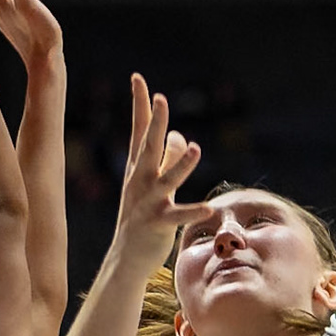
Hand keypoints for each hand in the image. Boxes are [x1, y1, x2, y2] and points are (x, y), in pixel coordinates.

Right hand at [113, 73, 212, 273]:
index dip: (140, 105)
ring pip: (166, 179)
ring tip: (195, 148)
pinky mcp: (158, 224)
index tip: (137, 78)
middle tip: (161, 99)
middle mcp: (140, 181)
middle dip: (155, 122)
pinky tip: (209, 209)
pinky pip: (178, 216)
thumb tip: (180, 136)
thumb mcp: (154, 184)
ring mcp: (148, 202)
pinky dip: (193, 213)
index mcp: (139, 168)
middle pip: (149, 146)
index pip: (139, 129)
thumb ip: (168, 159)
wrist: (126, 258)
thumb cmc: (142, 217)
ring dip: (181, 164)